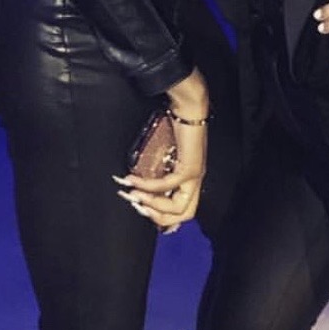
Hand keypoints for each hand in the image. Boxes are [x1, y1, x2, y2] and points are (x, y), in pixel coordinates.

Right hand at [117, 72, 208, 231]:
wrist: (188, 110)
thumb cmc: (176, 129)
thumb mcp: (165, 156)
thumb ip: (159, 171)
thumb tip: (137, 185)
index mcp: (191, 180)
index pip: (184, 211)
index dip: (164, 218)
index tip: (143, 211)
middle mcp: (195, 181)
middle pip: (185, 214)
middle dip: (158, 218)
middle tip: (137, 207)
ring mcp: (194, 176)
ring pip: (179, 208)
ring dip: (152, 205)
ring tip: (133, 196)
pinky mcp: (190, 168)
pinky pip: (167, 185)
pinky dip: (147, 186)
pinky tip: (133, 181)